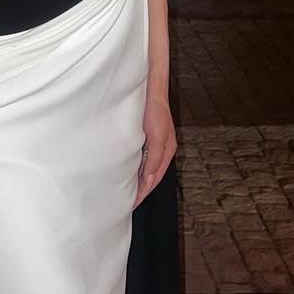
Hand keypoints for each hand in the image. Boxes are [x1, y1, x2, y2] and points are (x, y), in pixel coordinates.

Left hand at [134, 94, 176, 208]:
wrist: (150, 89)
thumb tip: (150, 179)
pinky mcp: (150, 137)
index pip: (153, 180)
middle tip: (127, 203)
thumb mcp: (156, 137)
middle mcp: (163, 149)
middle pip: (151, 177)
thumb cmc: (154, 110)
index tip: (131, 204)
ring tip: (126, 192)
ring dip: (139, 181)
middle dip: (141, 190)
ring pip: (148, 169)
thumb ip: (154, 159)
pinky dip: (137, 169)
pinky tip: (128, 171)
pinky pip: (144, 159)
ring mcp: (157, 143)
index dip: (142, 193)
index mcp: (166, 151)